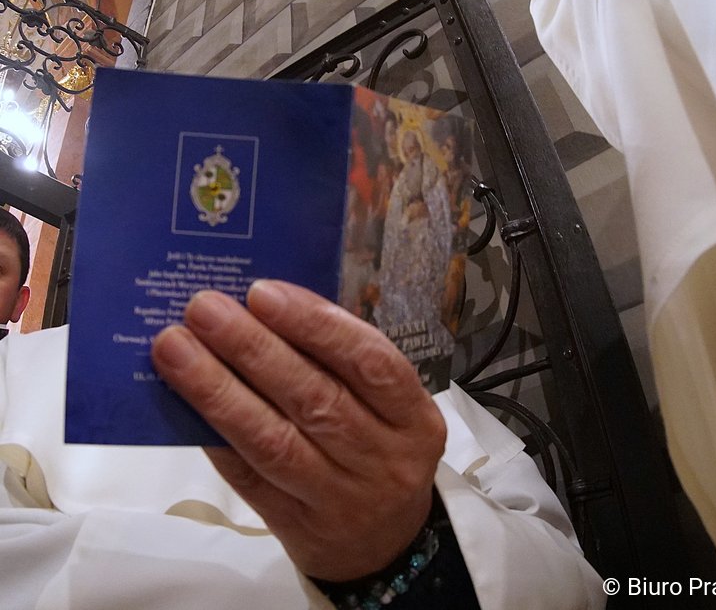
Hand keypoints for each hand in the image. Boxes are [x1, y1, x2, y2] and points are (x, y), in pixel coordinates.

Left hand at [151, 280, 445, 580]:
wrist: (383, 546)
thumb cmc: (379, 453)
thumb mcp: (389, 410)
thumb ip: (341, 365)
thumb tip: (265, 310)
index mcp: (414, 417)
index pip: (370, 362)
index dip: (317, 325)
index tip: (263, 293)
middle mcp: (385, 458)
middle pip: (315, 398)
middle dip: (254, 348)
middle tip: (204, 309)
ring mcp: (341, 497)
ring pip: (274, 440)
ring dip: (219, 390)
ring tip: (177, 349)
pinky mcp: (297, 526)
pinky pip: (249, 478)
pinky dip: (215, 438)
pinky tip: (183, 405)